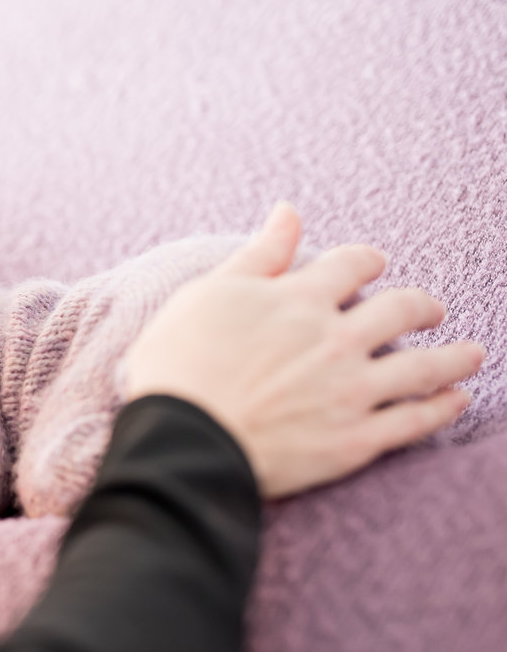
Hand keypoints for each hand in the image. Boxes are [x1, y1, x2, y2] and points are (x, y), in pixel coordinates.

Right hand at [123, 203, 483, 498]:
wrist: (183, 438)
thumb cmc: (179, 364)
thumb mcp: (208, 293)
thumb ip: (258, 255)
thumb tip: (288, 210)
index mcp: (298, 299)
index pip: (351, 265)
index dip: (366, 261)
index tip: (374, 264)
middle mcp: (335, 340)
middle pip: (399, 310)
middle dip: (420, 306)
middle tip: (430, 309)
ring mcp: (350, 391)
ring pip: (422, 367)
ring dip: (453, 356)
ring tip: (471, 353)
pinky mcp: (354, 441)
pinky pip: (414, 421)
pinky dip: (442, 409)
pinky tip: (457, 401)